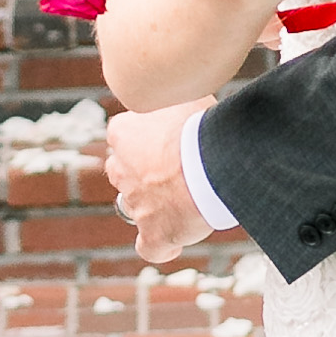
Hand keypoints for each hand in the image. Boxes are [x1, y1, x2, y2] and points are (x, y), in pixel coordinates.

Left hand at [106, 107, 203, 258]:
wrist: (214, 164)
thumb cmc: (201, 125)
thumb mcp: (185, 95)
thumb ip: (175, 97)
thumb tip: (185, 89)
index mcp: (123, 133)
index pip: (125, 135)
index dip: (147, 139)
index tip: (171, 139)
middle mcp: (121, 170)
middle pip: (123, 172)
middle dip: (143, 173)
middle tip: (176, 169)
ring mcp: (136, 204)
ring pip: (137, 207)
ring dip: (154, 205)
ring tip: (185, 201)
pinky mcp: (154, 234)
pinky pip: (150, 247)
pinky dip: (160, 246)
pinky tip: (175, 240)